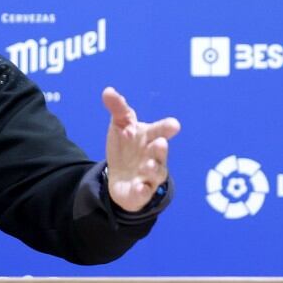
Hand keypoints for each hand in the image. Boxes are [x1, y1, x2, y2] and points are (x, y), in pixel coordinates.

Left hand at [101, 87, 179, 211]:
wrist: (120, 177)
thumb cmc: (126, 147)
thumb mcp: (120, 125)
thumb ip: (118, 108)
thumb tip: (108, 90)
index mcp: (150, 137)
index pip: (160, 130)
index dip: (166, 128)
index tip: (174, 125)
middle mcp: (154, 156)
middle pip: (160, 152)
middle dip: (161, 149)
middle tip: (160, 143)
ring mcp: (149, 175)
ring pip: (156, 173)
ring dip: (152, 169)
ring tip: (146, 166)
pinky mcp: (141, 191)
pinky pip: (143, 192)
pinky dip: (142, 190)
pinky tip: (139, 187)